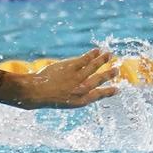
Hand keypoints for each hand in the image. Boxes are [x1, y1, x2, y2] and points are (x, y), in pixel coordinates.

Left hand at [2, 49, 118, 108]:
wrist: (35, 92)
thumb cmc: (45, 98)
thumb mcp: (63, 101)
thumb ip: (74, 95)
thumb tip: (82, 88)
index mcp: (80, 101)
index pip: (99, 95)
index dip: (109, 92)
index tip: (117, 89)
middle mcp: (82, 89)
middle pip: (99, 79)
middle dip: (109, 75)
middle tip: (116, 70)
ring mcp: (77, 77)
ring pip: (94, 67)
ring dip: (102, 60)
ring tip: (109, 55)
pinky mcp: (70, 67)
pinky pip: (84, 59)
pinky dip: (92, 54)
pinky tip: (96, 51)